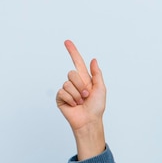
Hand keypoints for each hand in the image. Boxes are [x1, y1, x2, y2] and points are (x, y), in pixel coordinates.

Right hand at [56, 40, 106, 159]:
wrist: (89, 121)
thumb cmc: (97, 107)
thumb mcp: (101, 89)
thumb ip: (97, 74)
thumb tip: (94, 59)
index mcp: (85, 79)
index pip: (77, 62)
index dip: (72, 52)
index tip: (67, 41)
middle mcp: (75, 83)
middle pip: (72, 73)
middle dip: (81, 85)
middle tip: (86, 96)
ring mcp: (67, 90)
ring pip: (67, 83)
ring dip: (77, 94)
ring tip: (81, 102)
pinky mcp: (60, 98)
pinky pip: (62, 92)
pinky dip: (70, 99)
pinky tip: (74, 105)